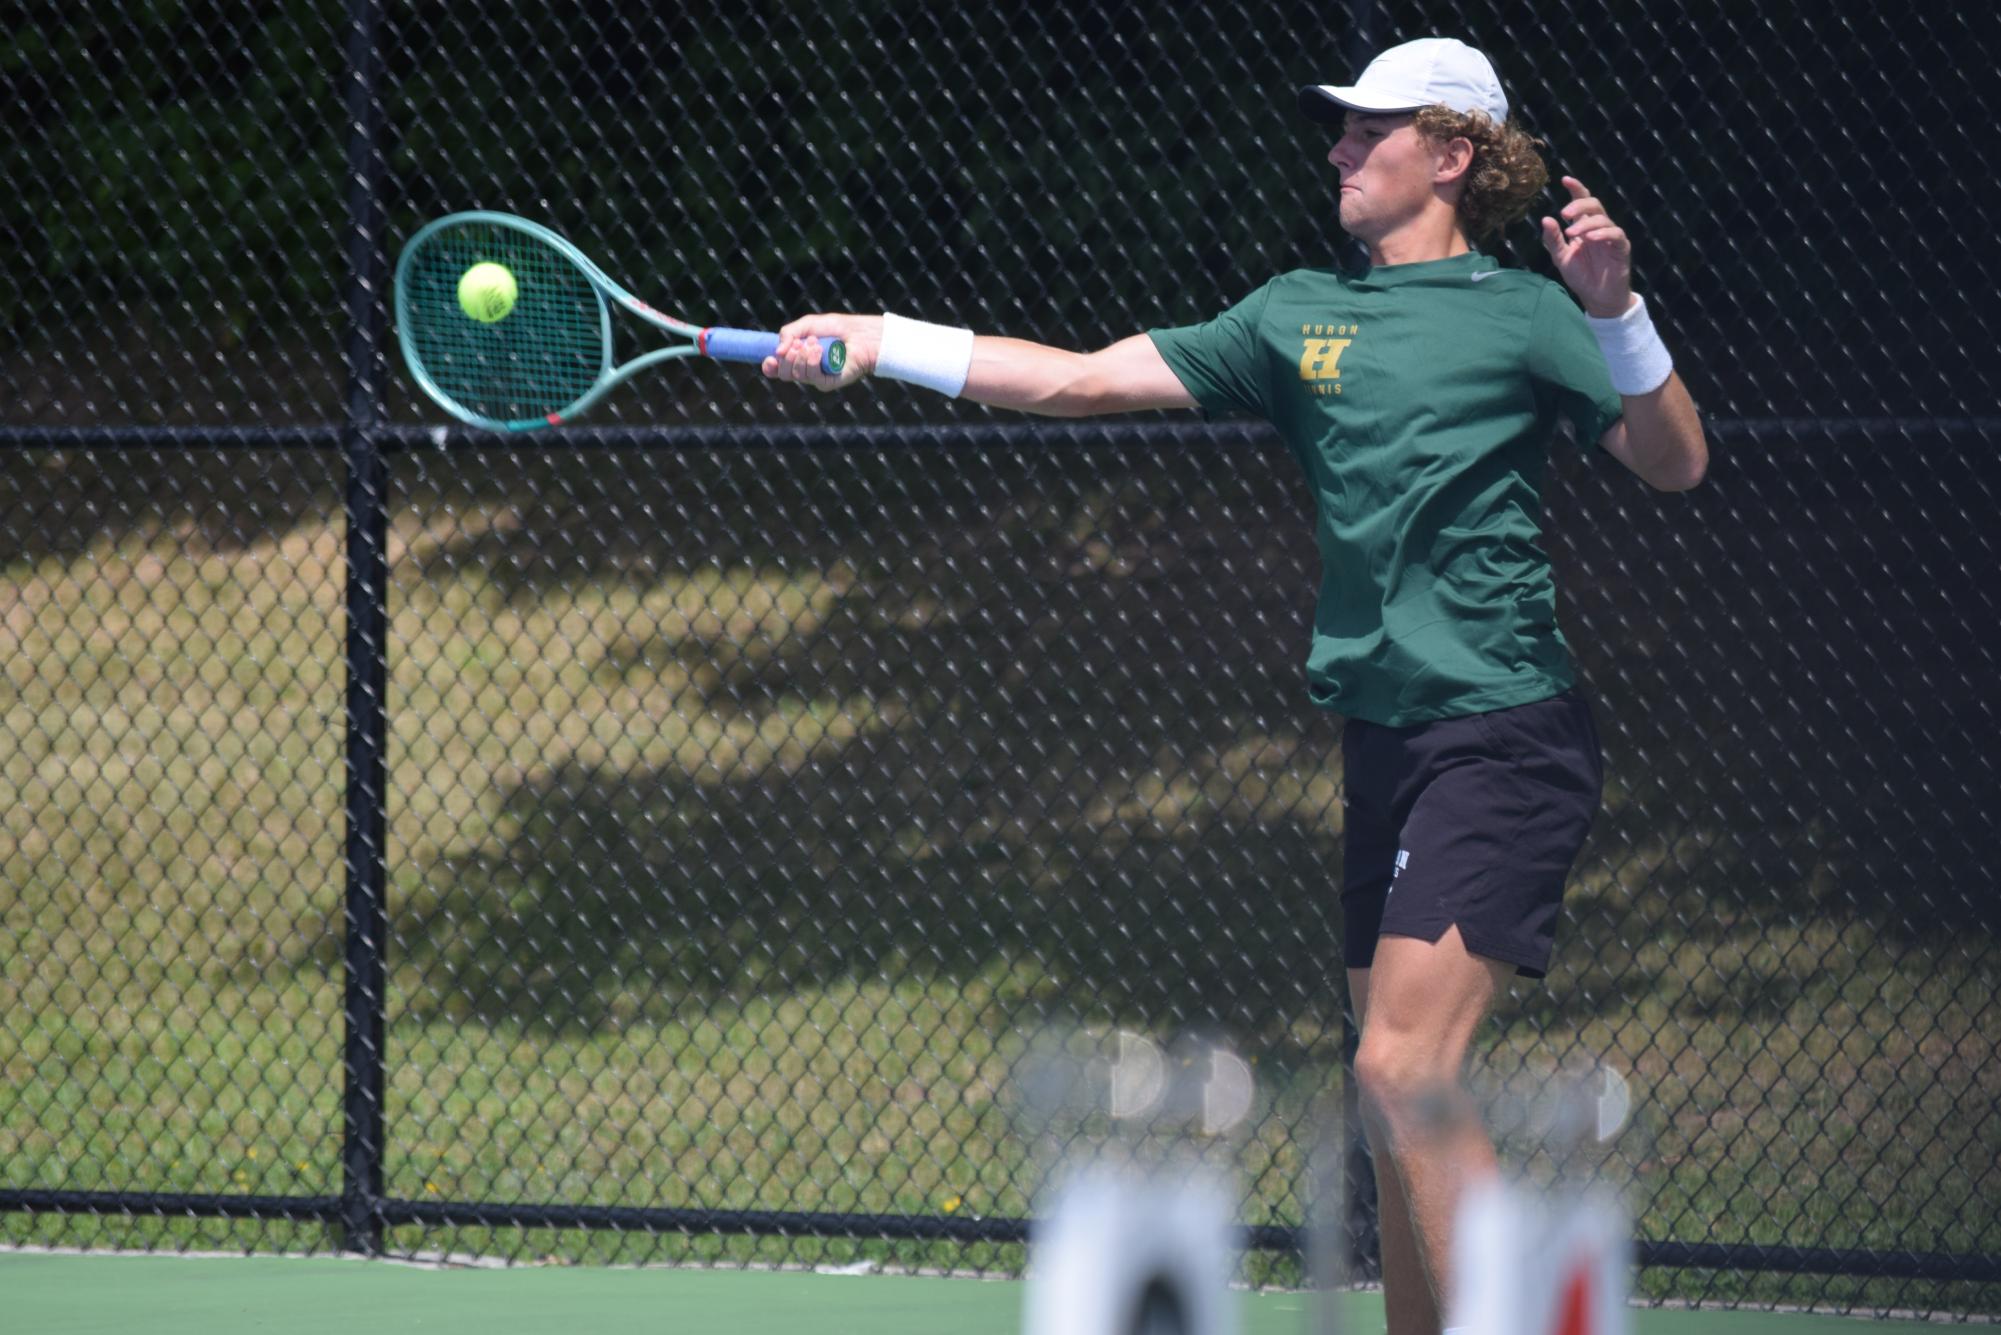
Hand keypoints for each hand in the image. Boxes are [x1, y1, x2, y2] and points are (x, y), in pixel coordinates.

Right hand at [763, 313, 880, 390]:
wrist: (860, 334)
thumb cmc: (836, 328)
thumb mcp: (808, 325)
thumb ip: (789, 333)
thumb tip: (777, 351)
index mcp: (797, 358)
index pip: (777, 369)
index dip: (770, 366)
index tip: (770, 358)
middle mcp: (805, 370)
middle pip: (784, 374)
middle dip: (787, 357)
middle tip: (800, 343)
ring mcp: (816, 378)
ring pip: (796, 375)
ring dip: (801, 356)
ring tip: (815, 343)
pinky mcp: (828, 382)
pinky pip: (812, 377)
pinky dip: (812, 362)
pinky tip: (819, 350)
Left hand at [1540, 177, 1634, 318]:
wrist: (1597, 297)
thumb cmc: (1580, 276)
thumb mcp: (1561, 258)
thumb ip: (1552, 240)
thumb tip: (1546, 219)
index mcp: (1583, 227)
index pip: (1582, 202)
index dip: (1576, 189)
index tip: (1565, 180)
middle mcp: (1598, 227)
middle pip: (1594, 205)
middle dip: (1578, 206)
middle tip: (1564, 214)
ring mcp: (1611, 236)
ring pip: (1603, 218)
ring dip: (1586, 224)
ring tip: (1572, 235)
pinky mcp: (1621, 247)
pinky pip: (1615, 234)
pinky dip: (1602, 233)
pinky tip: (1591, 239)